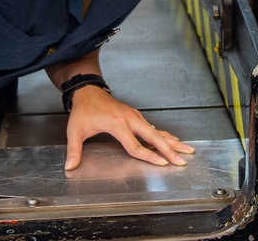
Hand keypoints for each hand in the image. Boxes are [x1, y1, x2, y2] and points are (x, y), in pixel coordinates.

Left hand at [64, 86, 194, 169]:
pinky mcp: (136, 116)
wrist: (88, 91)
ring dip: (173, 142)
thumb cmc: (83, 111)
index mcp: (117, 124)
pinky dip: (166, 136)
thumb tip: (70, 166)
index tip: (161, 163)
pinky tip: (175, 141)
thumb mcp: (75, 130)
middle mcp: (130, 119)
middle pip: (154, 137)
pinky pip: (154, 127)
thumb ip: (74, 149)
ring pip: (158, 131)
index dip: (148, 156)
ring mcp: (135, 117)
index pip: (135, 145)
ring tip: (187, 150)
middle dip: (169, 150)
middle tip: (181, 161)